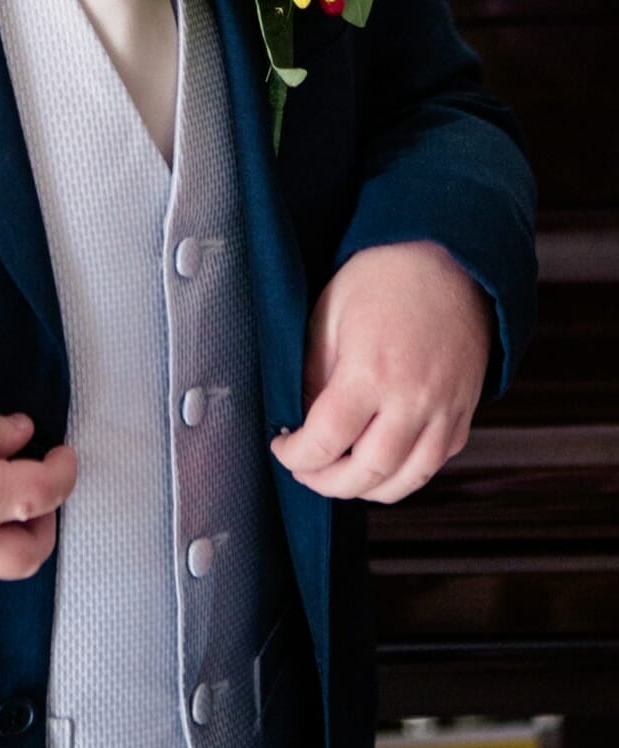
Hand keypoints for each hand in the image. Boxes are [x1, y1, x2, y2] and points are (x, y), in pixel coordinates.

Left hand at [270, 240, 491, 503]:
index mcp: (371, 371)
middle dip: (327, 482)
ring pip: (406, 480)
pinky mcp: (465, 413)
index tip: (283, 448)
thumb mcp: (327, 315)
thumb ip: (314, 374)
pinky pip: (435, 463)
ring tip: (340, 475)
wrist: (447, 259)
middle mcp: (414, 399)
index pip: (326, 441)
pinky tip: (381, 460)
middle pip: (367, 473)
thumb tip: (303, 420)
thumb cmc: (383, 278)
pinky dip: (405, 473)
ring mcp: (445, 410)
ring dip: (367, 488)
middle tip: (306, 471)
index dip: (297, 456)